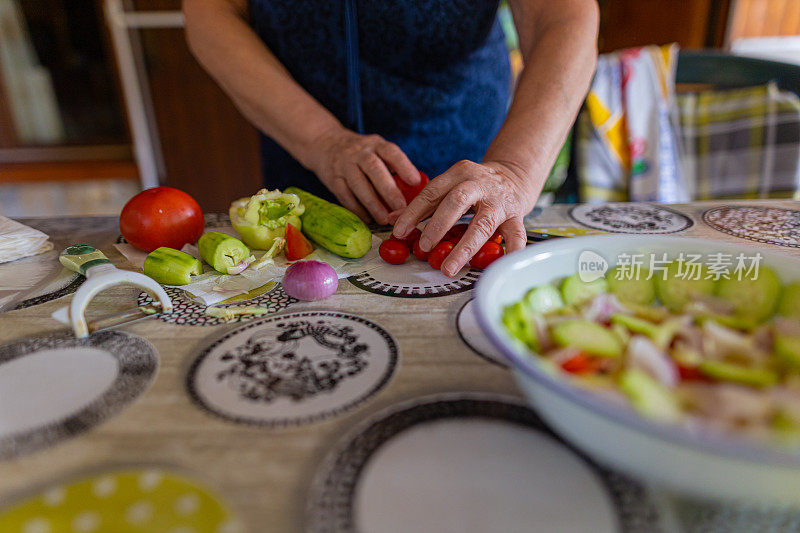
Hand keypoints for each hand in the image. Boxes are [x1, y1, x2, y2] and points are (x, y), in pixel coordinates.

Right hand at [309, 127, 419, 223]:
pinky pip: (344, 195)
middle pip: (374, 169)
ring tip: (385, 219)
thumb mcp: (377, 151)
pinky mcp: (333, 179)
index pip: (391, 152)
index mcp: (376, 145)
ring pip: (358, 184)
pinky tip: (368, 219)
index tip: (415, 182)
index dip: (403, 166)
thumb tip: (417, 191)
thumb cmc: (361, 154)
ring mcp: (344, 165)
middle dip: (389, 190)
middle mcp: (359, 153)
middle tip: (401, 208)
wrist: (326, 143)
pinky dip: (357, 209)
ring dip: (373, 204)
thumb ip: (394, 167)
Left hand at [391, 160, 537, 276]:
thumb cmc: (474, 186)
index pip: (432, 192)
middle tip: (423, 247)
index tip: (399, 232)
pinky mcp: (516, 215)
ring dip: (464, 247)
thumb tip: (391, 220)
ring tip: (449, 267)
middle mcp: (480, 184)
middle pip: (456, 202)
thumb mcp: (449, 186)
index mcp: (459, 173)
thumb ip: (424, 203)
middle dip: (438, 226)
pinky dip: (511, 250)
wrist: (513, 176)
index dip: (414, 212)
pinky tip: (500, 264)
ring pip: (483, 223)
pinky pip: (516, 234)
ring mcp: (500, 201)